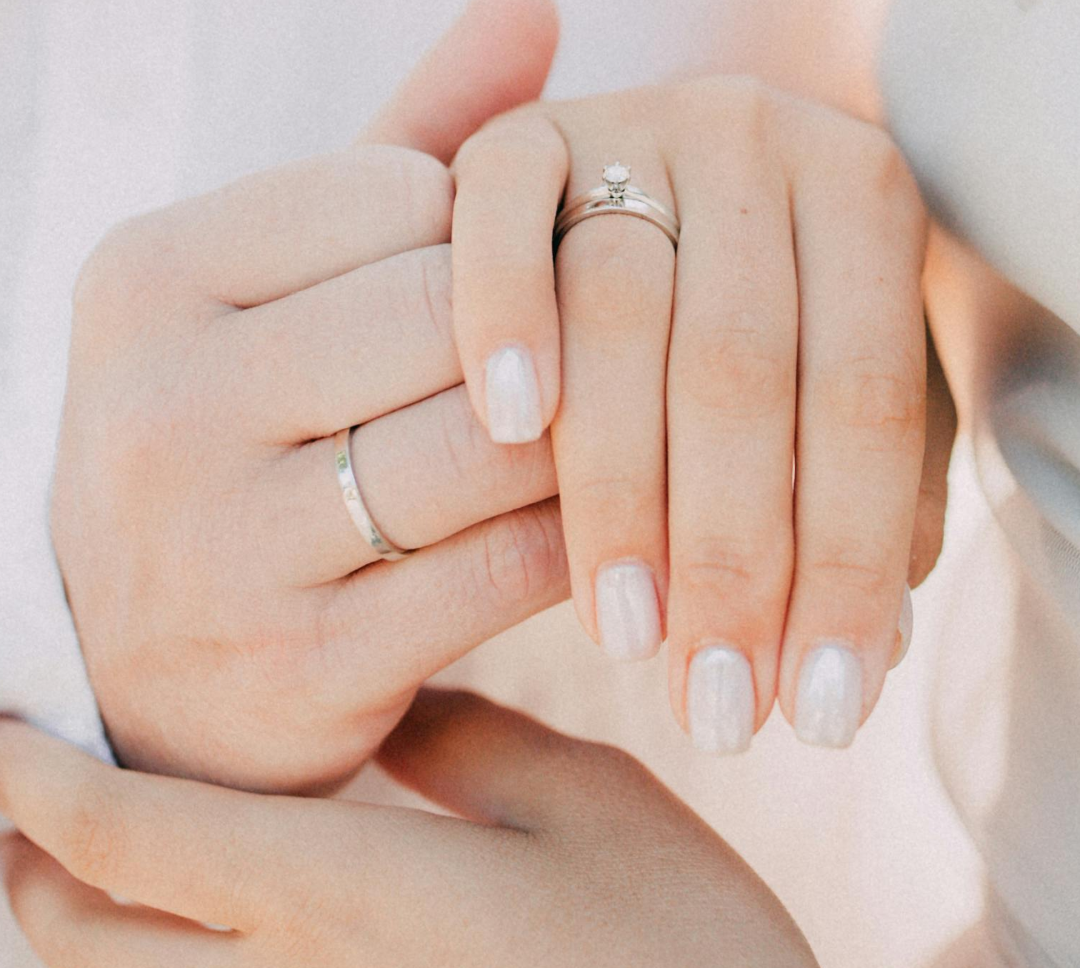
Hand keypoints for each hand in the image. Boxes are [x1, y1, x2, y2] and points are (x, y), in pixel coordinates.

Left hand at [0, 692, 819, 967]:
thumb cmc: (687, 948)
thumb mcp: (589, 807)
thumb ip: (465, 743)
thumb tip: (378, 705)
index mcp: (354, 905)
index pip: (138, 839)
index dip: (45, 780)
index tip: (3, 727)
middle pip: (89, 944)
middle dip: (30, 859)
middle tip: (21, 785)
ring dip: (83, 927)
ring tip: (86, 851)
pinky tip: (192, 930)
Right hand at [50, 0, 569, 792]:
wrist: (154, 658)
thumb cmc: (251, 436)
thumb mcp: (292, 282)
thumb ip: (405, 138)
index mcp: (148, 275)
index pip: (399, 196)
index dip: (497, 231)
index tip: (534, 266)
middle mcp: (158, 403)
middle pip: (449, 315)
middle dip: (559, 326)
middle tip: (631, 336)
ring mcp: (217, 549)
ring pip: (489, 445)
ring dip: (589, 430)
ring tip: (637, 419)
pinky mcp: (299, 668)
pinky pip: (507, 567)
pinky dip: (585, 534)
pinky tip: (610, 516)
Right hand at [451, 77, 953, 750]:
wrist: (658, 187)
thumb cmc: (754, 323)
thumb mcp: (834, 385)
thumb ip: (871, 486)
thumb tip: (864, 655)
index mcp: (865, 186)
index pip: (870, 402)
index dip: (848, 563)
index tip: (820, 707)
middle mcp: (755, 133)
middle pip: (741, 368)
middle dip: (731, 552)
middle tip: (715, 701)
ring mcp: (631, 120)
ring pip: (621, 312)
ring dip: (620, 485)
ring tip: (625, 630)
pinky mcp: (522, 137)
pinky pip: (502, 217)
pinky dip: (505, 313)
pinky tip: (512, 429)